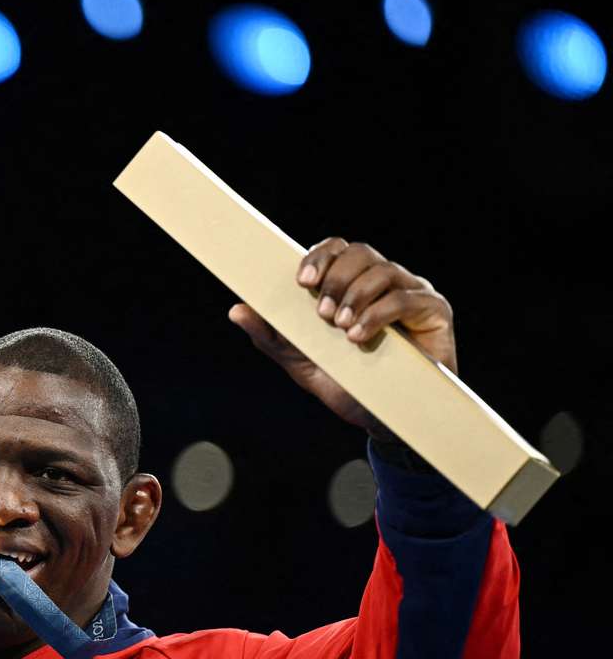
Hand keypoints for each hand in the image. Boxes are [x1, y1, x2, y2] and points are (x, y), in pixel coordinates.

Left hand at [227, 237, 455, 441]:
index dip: (319, 257)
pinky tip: (359, 336)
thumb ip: (271, 335)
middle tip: (321, 313)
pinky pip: (406, 298)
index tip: (301, 281)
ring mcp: (411, 293)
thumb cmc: (347, 385)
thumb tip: (236, 310)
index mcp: (352, 285)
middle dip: (336, 278)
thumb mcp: (301, 361)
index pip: (337, 249)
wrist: (384, 421)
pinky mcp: (434, 311)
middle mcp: (384, 282)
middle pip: (360, 252)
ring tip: (340, 328)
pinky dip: (378, 314)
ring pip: (383, 271)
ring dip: (355, 295)